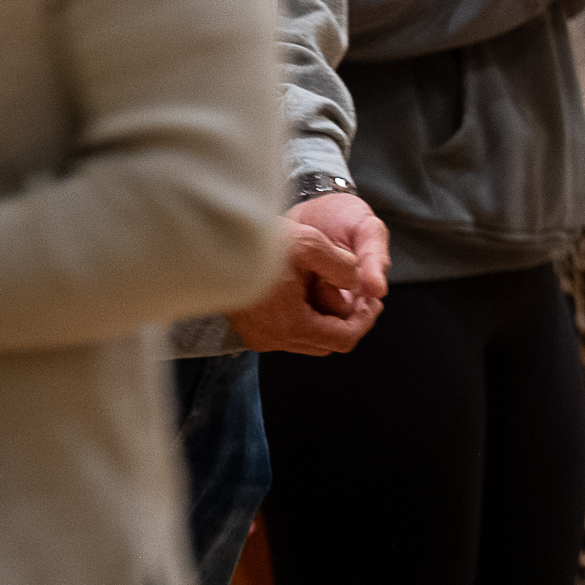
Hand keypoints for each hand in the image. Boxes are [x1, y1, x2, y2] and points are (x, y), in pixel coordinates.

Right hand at [225, 192, 389, 353]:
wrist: (210, 242)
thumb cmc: (259, 241)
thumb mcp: (311, 244)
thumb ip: (343, 267)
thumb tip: (357, 282)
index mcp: (291, 326)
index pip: (344, 339)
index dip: (365, 320)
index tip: (374, 300)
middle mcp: (272, 339)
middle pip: (327, 343)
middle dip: (347, 320)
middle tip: (361, 296)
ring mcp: (257, 336)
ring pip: (307, 337)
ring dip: (324, 317)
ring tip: (334, 288)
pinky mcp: (248, 328)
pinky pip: (287, 330)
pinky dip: (303, 314)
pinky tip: (307, 288)